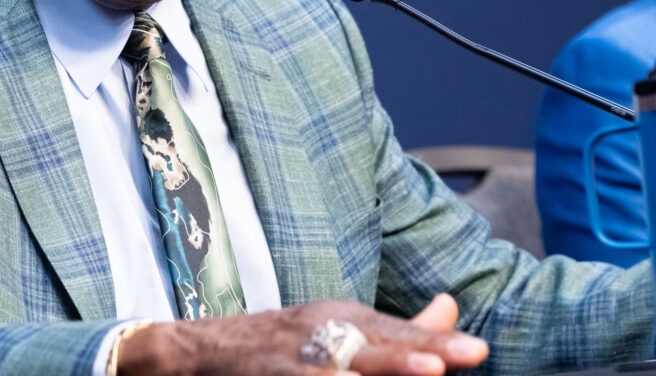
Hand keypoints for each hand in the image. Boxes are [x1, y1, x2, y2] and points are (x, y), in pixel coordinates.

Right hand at [117, 295, 486, 375]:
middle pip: (369, 346)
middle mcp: (318, 332)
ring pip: (335, 367)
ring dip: (372, 370)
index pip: (395, 332)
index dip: (434, 343)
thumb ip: (401, 329)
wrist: (201, 349)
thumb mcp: (341, 327)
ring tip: (414, 373)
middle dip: (407, 356)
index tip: (476, 351)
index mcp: (342, 317)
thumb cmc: (282, 342)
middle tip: (443, 366)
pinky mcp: (266, 375)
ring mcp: (290, 358)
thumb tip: (453, 308)